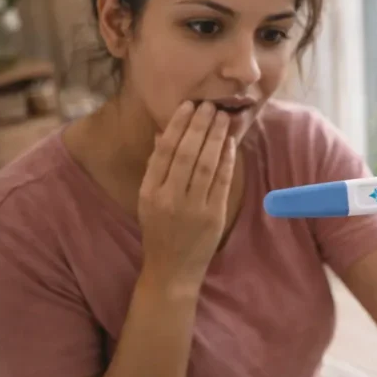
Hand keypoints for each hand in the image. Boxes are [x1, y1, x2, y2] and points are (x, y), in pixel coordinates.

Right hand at [138, 101, 235, 293]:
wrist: (171, 270)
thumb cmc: (158, 231)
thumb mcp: (147, 200)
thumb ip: (155, 167)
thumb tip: (161, 134)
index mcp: (149, 192)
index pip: (164, 151)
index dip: (177, 125)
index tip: (188, 106)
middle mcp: (169, 198)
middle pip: (186, 153)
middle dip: (200, 126)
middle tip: (211, 105)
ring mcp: (193, 208)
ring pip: (206, 165)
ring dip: (216, 138)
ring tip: (223, 118)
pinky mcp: (213, 216)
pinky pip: (222, 182)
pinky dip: (227, 160)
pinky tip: (230, 144)